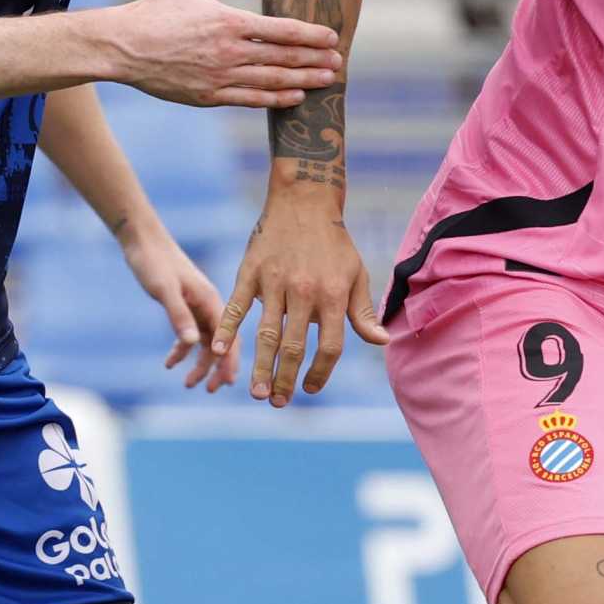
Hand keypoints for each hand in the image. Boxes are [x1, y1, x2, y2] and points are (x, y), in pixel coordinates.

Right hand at [103, 0, 343, 108]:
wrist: (123, 46)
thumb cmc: (156, 12)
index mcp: (229, 22)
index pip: (281, 29)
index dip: (310, 34)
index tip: (332, 37)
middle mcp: (230, 51)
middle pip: (283, 56)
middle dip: (315, 59)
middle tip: (340, 62)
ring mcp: (220, 76)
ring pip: (272, 80)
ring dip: (303, 80)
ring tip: (327, 80)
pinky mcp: (209, 96)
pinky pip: (250, 100)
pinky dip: (276, 99)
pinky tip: (296, 97)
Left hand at [118, 217, 241, 391]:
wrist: (142, 241)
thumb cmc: (154, 262)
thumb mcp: (165, 290)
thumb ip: (179, 316)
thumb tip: (193, 344)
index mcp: (212, 300)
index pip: (229, 336)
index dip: (230, 360)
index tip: (227, 383)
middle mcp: (209, 306)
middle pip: (221, 343)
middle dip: (216, 368)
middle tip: (209, 390)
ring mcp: (197, 307)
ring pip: (204, 343)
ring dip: (198, 364)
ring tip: (187, 384)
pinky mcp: (184, 307)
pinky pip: (187, 335)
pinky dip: (180, 350)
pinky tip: (169, 364)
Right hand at [211, 195, 390, 407]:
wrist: (305, 200)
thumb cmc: (335, 242)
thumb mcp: (356, 274)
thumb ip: (363, 312)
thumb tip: (382, 342)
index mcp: (332, 295)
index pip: (330, 345)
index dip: (321, 371)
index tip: (310, 388)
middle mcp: (304, 292)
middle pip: (295, 345)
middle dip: (286, 379)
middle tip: (277, 403)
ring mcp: (275, 282)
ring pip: (267, 332)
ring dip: (262, 366)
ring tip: (257, 393)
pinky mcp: (251, 272)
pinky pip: (238, 305)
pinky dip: (229, 329)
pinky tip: (221, 351)